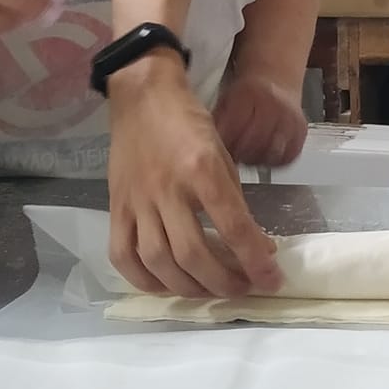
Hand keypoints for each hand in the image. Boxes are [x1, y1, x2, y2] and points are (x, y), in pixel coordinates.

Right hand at [107, 60, 282, 298]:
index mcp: (201, 170)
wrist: (142, 96)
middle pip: (192, 254)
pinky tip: (166, 285)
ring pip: (158, 261)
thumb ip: (234, 201)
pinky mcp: (115, 208)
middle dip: (223, 282)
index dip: (255, 260)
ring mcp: (136, 201)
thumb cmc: (189, 122)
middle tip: (242, 288)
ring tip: (210, 292)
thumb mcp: (222, 153)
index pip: (232, 226)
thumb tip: (256, 248)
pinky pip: (123, 255)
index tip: (272, 279)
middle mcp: (167, 189)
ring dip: (188, 287)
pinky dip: (144, 280)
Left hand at [213, 72, 308, 168]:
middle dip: (238, 154)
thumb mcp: (226, 101)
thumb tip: (204, 148)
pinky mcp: (300, 133)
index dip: (224, 144)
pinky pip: (286, 157)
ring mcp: (290, 120)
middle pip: (253, 143)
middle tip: (230, 157)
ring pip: (270, 153)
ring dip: (254, 159)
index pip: (234, 127)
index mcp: (249, 95)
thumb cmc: (246, 95)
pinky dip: (272, 161)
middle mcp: (273, 106)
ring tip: (245, 156)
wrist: (276, 82)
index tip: (215, 152)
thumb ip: (217, 123)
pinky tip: (262, 156)